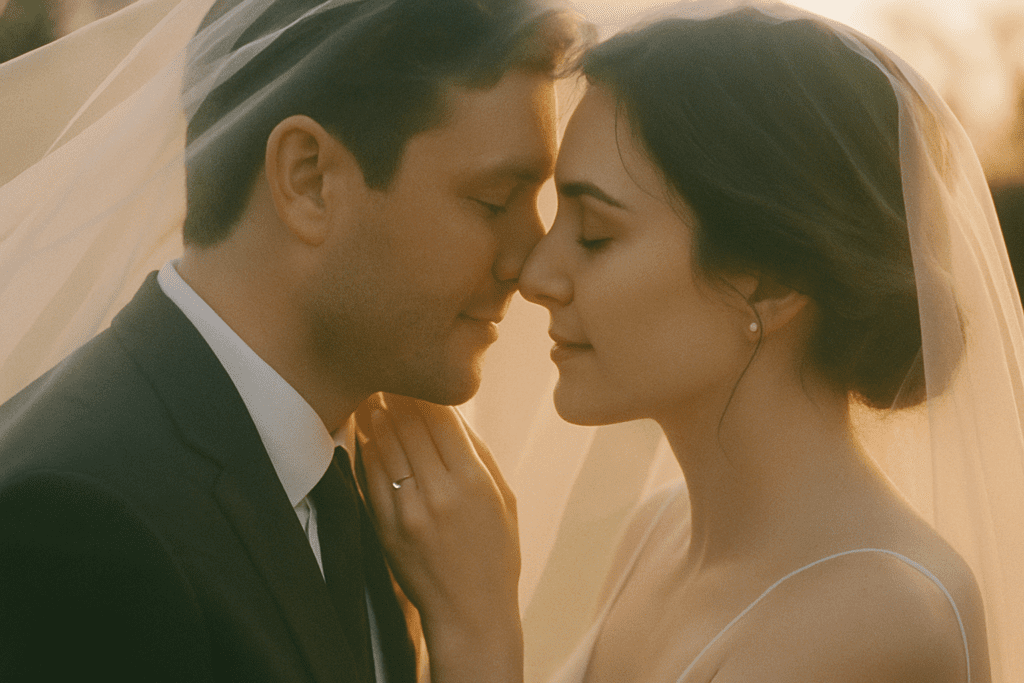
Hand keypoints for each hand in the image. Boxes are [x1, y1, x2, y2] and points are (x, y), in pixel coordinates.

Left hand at [355, 393, 522, 682]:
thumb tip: (455, 414)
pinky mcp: (388, 528)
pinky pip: (372, 478)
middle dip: (397, 397)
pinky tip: (366, 432)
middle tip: (386, 374)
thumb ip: (479, 454)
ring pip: (387, 447)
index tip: (415, 374)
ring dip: (378, 417)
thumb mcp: (503, 499)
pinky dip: (369, 450)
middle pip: (411, 427)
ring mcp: (410, 511)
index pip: (442, 419)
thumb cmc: (496, 553)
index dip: (425, 392)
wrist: (471, 611)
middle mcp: (439, 492)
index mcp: (473, 481)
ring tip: (372, 395)